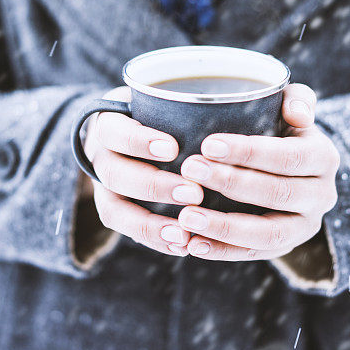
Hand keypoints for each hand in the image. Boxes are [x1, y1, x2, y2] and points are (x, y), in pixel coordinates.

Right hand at [82, 87, 203, 256]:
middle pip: (114, 174)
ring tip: (184, 235)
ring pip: (114, 210)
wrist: (133, 136)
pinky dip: (155, 240)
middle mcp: (100, 157)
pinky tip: (183, 247)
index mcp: (109, 124)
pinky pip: (128, 232)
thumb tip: (249, 106)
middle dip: (153, 186)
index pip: (114, 131)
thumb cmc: (161, 115)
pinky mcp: (115, 211)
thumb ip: (188, 105)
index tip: (173, 148)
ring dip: (151, 224)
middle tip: (194, 193)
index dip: (139, 141)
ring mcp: (103, 188)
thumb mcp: (165, 102)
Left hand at [177, 84, 340, 260]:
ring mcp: (305, 227)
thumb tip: (299, 115)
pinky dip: (221, 251)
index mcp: (324, 157)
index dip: (250, 153)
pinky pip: (253, 254)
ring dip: (224, 226)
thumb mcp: (289, 105)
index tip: (208, 144)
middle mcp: (322, 195)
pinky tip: (192, 244)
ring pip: (268, 234)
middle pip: (278, 194)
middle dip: (231, 183)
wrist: (282, 162)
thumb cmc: (277, 125)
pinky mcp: (283, 248)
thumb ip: (296, 99)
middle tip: (190, 170)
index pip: (289, 157)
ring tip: (186, 216)